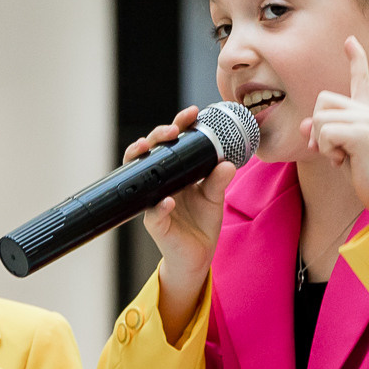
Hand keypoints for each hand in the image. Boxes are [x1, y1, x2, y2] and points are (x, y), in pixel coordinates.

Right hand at [127, 107, 234, 339]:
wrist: (197, 256)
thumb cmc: (202, 222)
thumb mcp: (215, 197)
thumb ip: (219, 180)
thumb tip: (228, 163)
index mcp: (175, 172)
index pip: (172, 142)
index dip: (178, 124)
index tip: (192, 112)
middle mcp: (160, 182)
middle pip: (150, 151)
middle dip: (157, 135)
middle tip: (172, 130)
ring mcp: (154, 201)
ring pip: (140, 176)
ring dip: (143, 160)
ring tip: (149, 148)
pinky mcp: (155, 224)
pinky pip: (153, 214)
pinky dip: (160, 207)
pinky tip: (167, 202)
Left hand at [303, 38, 368, 218]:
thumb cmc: (368, 176)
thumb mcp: (342, 152)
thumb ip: (324, 135)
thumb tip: (304, 125)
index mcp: (367, 112)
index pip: (360, 80)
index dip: (355, 59)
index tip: (350, 40)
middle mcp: (367, 111)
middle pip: (322, 101)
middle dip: (317, 127)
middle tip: (332, 150)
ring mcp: (366, 119)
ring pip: (319, 118)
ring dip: (322, 142)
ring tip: (342, 157)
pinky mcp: (361, 132)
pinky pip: (325, 132)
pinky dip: (327, 150)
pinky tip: (343, 161)